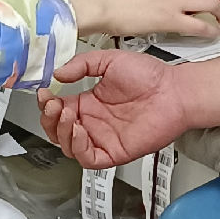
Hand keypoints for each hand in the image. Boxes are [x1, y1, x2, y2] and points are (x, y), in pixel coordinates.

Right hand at [39, 49, 188, 166]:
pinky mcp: (115, 151)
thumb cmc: (151, 76)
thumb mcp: (109, 60)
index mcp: (90, 103)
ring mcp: (104, 138)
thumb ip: (82, 64)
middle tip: (53, 105)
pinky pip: (88, 158)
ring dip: (61, 132)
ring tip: (67, 114)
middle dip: (50, 120)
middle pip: (59, 131)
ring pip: (69, 147)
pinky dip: (78, 148)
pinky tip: (79, 130)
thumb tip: (58, 74)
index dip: (47, 104)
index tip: (45, 93)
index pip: (58, 110)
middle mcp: (94, 122)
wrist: (175, 91)